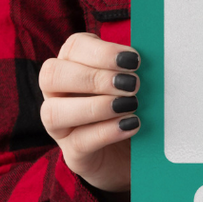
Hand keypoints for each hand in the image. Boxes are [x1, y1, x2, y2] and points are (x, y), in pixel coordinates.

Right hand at [38, 33, 141, 193]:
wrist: (136, 154)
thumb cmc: (132, 109)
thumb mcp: (134, 85)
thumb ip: (134, 70)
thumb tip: (150, 58)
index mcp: (73, 66)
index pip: (73, 48)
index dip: (102, 52)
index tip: (134, 60)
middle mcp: (57, 94)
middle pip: (52, 75)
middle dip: (94, 78)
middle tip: (132, 84)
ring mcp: (60, 126)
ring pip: (54, 112)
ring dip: (95, 106)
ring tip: (130, 105)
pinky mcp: (73, 153)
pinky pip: (79, 141)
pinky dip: (107, 131)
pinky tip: (131, 125)